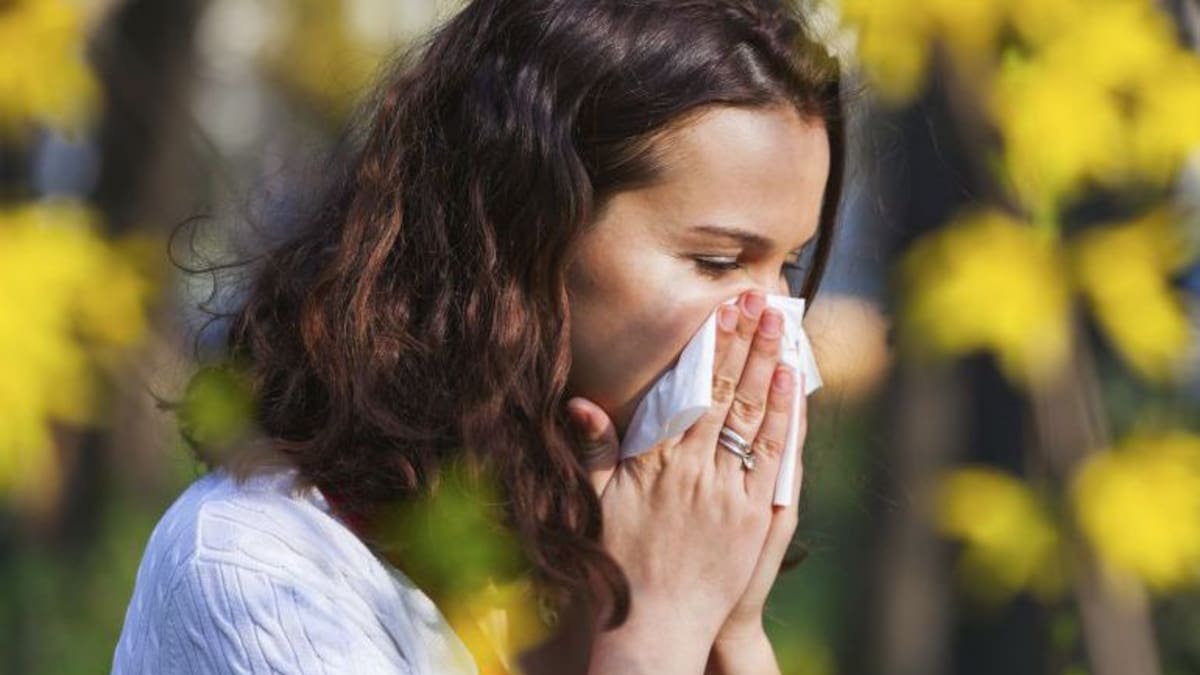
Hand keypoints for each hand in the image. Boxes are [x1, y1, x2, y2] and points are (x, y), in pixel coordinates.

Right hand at [564, 290, 796, 673]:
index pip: (689, 390)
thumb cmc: (620, 563)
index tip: (721, 311)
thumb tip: (581, 403)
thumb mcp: (594, 504)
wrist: (656, 625)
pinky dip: (784, 417)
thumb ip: (594, 450)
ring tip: (780, 328)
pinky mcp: (755, 516)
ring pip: (754, 416)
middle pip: (726, 393)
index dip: (709, 347)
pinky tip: (790, 384)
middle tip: (760, 301)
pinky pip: (774, 457)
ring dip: (768, 367)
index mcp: (656, 462)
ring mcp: (729, 492)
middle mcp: (695, 470)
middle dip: (745, 342)